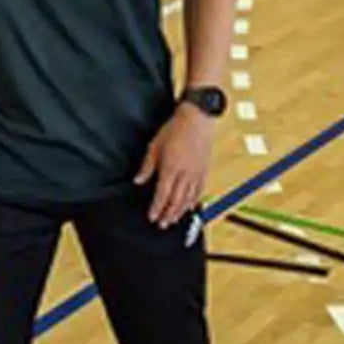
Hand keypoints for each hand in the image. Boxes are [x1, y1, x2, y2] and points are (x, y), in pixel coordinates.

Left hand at [134, 103, 213, 228]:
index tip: (152, 217)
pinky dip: (193, 201)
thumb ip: (147, 166)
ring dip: (179, 211)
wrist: (197, 119)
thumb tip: (138, 180)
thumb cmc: (175, 130)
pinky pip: (199, 190)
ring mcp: (196, 173)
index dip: (156, 208)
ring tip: (173, 219)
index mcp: (171, 168)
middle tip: (161, 224)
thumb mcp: (154, 146)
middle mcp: (185, 174)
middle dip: (167, 214)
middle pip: (176, 200)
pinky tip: (189, 207)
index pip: (162, 194)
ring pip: (188, 198)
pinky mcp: (204, 170)